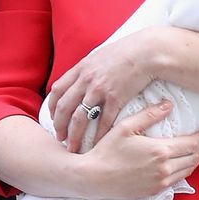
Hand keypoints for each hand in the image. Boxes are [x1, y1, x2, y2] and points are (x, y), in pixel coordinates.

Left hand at [49, 28, 160, 151]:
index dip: (52, 106)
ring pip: (80, 118)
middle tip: (59, 137)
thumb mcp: (99, 56)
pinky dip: (98, 136)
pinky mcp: (116, 99)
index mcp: (81, 68)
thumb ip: (87, 68)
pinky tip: (96, 145)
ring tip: (72, 147)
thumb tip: (80, 78)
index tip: (53, 117)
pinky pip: (103, 122)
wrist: (146, 52)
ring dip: (74, 135)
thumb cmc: (125, 52)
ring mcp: (100, 90)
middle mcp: (86, 80)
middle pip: (64, 107)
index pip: (57, 89)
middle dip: (59, 125)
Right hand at [77, 100, 198, 199]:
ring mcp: (160, 181)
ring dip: (198, 158)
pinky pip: (178, 179)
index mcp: (160, 150)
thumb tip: (168, 105)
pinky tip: (184, 163)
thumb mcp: (126, 126)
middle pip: (195, 157)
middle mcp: (164, 168)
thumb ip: (149, 115)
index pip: (193, 144)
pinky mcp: (155, 190)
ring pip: (188, 170)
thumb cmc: (107, 150)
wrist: (94, 177)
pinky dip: (186, 169)